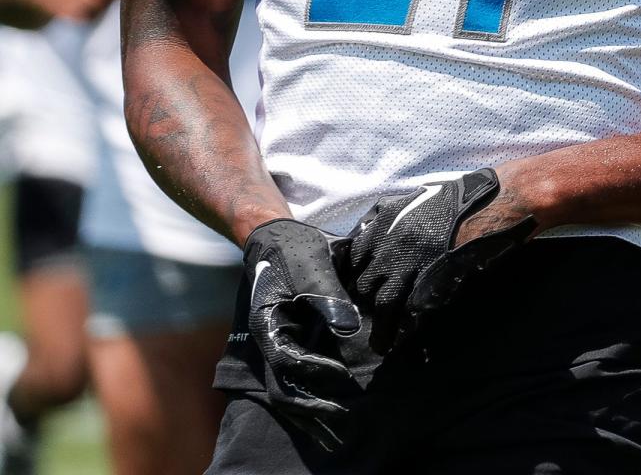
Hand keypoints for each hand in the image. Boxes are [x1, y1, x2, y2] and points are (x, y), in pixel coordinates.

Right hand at [244, 218, 361, 448]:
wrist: (276, 235)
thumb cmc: (293, 247)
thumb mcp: (312, 264)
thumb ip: (328, 295)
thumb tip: (349, 327)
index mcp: (268, 322)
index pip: (287, 362)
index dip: (315, 371)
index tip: (342, 377)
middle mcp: (269, 340)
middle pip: (283, 390)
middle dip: (312, 409)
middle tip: (343, 419)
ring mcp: (277, 344)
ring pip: (288, 390)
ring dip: (312, 409)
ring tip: (339, 428)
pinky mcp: (289, 343)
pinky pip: (297, 378)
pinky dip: (312, 394)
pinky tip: (333, 403)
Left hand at [341, 169, 536, 351]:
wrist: (483, 206)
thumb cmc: (452, 201)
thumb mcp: (411, 201)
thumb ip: (390, 218)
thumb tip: (374, 234)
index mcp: (384, 222)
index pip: (355, 257)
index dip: (359, 273)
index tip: (364, 282)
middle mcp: (389, 245)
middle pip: (365, 283)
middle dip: (367, 299)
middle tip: (372, 311)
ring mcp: (408, 266)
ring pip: (382, 302)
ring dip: (381, 324)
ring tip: (380, 342)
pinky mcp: (428, 282)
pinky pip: (409, 310)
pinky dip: (404, 326)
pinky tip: (404, 337)